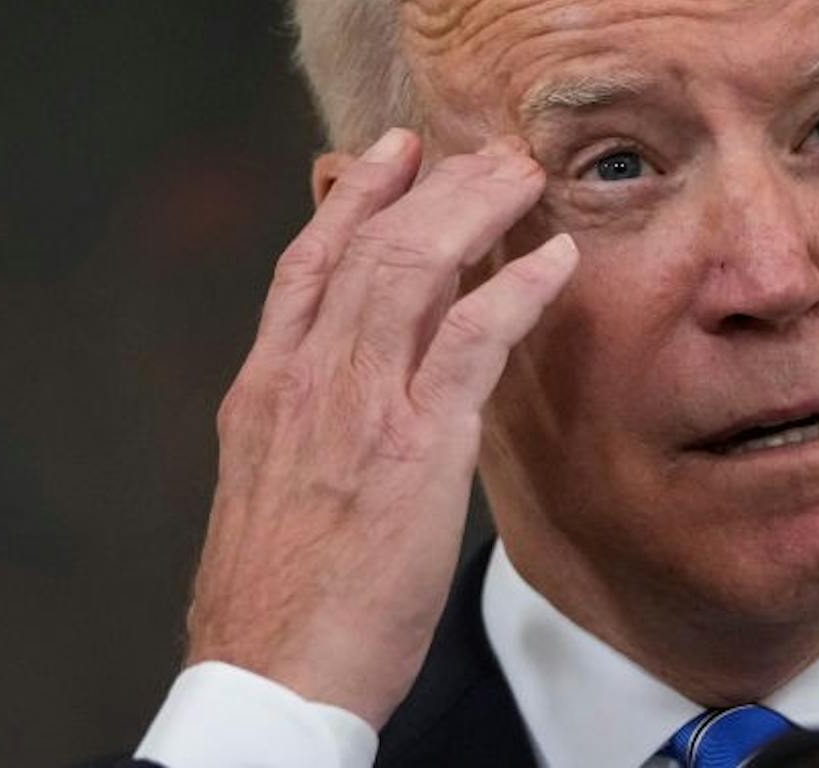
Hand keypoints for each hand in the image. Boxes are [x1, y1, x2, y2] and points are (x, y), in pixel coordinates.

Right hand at [182, 129, 577, 727]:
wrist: (270, 668)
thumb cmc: (271, 599)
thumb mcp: (264, 487)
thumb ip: (301, 428)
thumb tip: (339, 405)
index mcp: (264, 388)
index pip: (306, 264)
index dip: (350, 199)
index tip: (387, 157)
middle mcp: (304, 378)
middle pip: (365, 246)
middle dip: (428, 186)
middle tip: (480, 151)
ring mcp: (357, 407)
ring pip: (412, 269)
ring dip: (474, 211)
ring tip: (522, 178)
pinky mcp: (414, 448)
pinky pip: (473, 341)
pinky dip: (516, 290)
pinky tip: (554, 261)